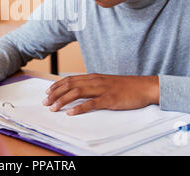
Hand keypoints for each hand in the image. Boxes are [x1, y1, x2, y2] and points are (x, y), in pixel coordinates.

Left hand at [42, 74, 158, 114]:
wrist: (144, 87)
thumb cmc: (125, 86)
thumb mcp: (106, 82)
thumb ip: (93, 85)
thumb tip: (79, 90)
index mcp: (93, 77)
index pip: (70, 79)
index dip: (57, 86)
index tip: (47, 92)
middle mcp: (95, 81)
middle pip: (70, 85)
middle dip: (55, 94)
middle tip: (45, 102)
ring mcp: (102, 89)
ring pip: (77, 93)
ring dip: (63, 100)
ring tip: (53, 108)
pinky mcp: (109, 99)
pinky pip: (91, 103)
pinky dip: (79, 108)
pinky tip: (71, 113)